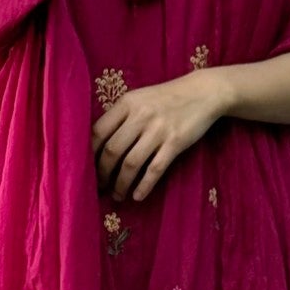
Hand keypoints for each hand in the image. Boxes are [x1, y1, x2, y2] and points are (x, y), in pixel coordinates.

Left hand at [93, 71, 224, 202]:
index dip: (89, 154)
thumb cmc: (167, 98)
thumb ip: (121, 116)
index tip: (86, 168)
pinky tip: (137, 196)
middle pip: (112, 150)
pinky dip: (144, 186)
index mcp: (127, 103)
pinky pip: (155, 169)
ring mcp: (158, 130)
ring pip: (131, 164)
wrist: (203, 92)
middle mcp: (140, 116)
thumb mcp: (140, 99)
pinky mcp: (175, 143)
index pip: (98, 131)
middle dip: (102, 173)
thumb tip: (99, 144)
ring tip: (118, 195)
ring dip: (121, 184)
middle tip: (100, 186)